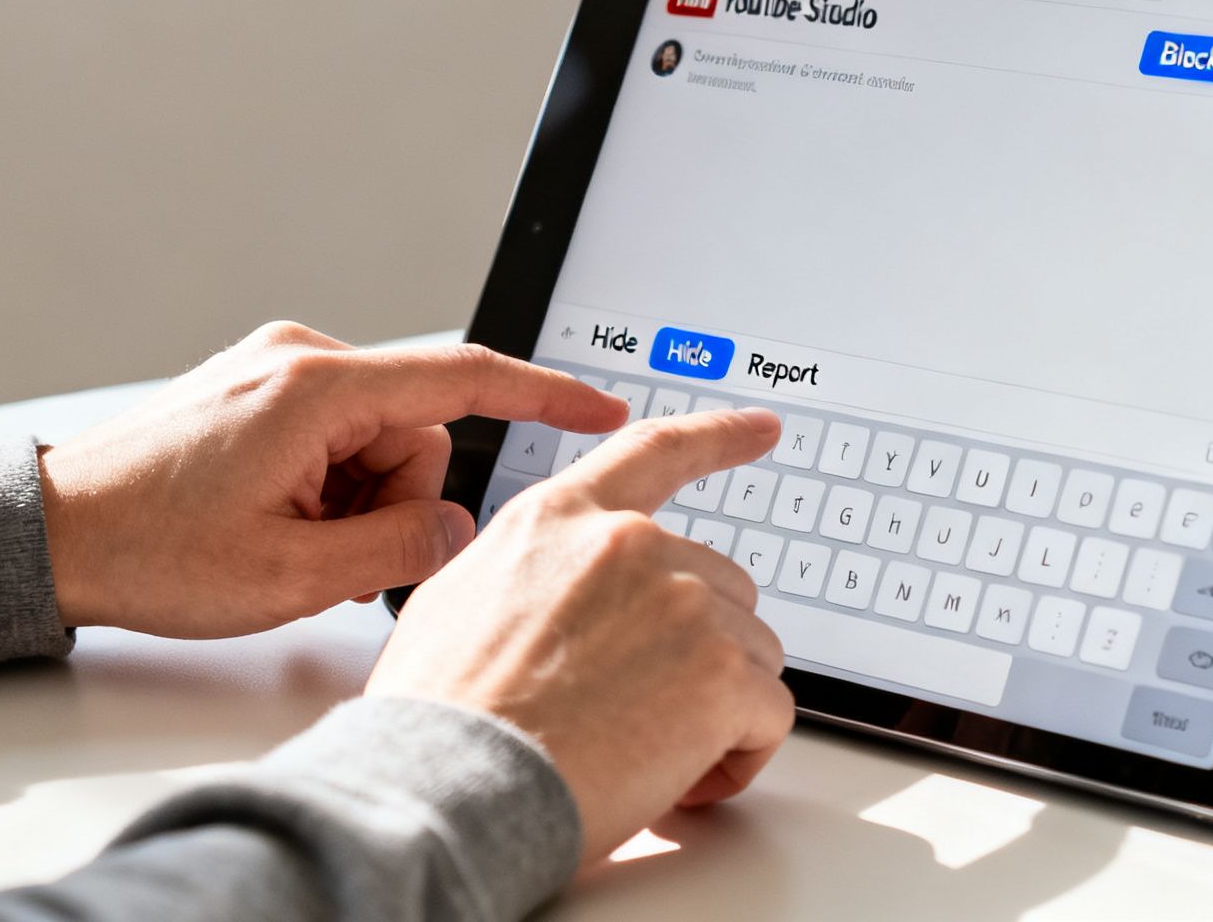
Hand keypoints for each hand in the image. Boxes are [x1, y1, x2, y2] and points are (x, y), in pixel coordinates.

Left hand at [38, 322, 626, 636]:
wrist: (47, 534)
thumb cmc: (145, 551)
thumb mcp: (288, 577)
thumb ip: (399, 551)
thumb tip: (461, 532)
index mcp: (315, 391)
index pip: (462, 378)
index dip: (542, 394)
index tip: (599, 406)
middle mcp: (300, 361)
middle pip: (417, 431)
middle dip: (395, 502)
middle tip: (326, 558)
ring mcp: (277, 372)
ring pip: (380, 441)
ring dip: (357, 501)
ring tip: (288, 545)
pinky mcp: (260, 390)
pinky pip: (338, 436)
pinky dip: (330, 487)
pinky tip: (276, 523)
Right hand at [367, 408, 791, 864]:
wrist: (450, 784)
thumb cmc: (442, 717)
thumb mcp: (457, 601)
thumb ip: (528, 574)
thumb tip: (549, 595)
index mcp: (563, 519)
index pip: (655, 451)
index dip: (717, 437)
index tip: (762, 427)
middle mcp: (631, 544)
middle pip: (718, 585)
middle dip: (695, 652)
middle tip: (634, 713)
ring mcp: (683, 602)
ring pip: (750, 653)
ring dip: (716, 707)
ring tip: (640, 752)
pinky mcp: (721, 672)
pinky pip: (770, 715)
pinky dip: (739, 756)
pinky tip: (679, 780)